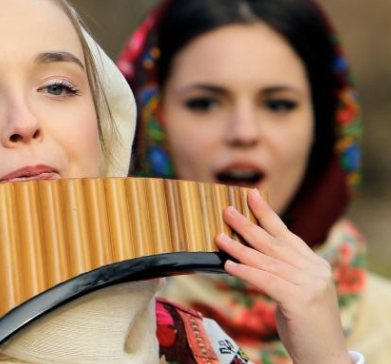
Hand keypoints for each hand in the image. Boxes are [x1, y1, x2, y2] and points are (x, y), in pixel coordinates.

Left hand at [216, 189, 350, 363]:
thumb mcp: (296, 292)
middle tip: (227, 210)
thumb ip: (282, 272)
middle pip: (274, 243)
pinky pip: (266, 281)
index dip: (267, 215)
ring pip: (266, 261)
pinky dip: (246, 271)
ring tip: (219, 237)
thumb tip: (249, 255)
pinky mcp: (299, 300)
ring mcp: (309, 284)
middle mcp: (314, 270)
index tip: (252, 196)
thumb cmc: (306, 326)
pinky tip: (228, 264)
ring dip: (239, 248)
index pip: (286, 235)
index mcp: (315, 265)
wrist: (326, 357)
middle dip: (248, 225)